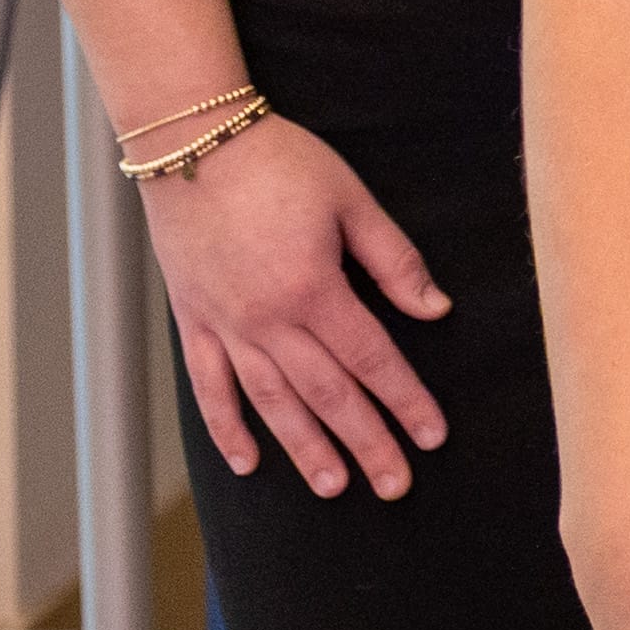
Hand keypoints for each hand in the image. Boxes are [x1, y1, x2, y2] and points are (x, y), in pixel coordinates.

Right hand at [139, 115, 449, 499]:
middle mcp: (268, 319)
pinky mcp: (193, 320)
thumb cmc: (279, 162)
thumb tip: (436, 309)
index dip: (406, 401)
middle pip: (327, 395)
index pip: (372, 361)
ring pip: (270, 402)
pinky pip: (209, 386)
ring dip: (304, 448)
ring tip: (334, 487)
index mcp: (314, 290)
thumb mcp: (351, 200)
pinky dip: (226, 427)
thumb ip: (394, 260)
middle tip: (395, 485)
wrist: (193, 142)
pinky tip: (247, 461)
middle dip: (366, 443)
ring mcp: (225, 325)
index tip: (433, 436)